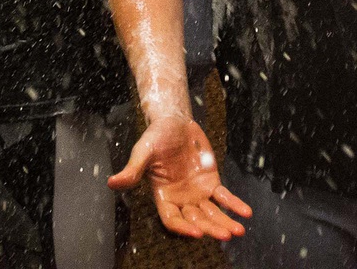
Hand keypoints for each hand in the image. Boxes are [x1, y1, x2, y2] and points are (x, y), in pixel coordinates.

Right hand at [108, 115, 251, 239]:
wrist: (174, 121)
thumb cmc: (155, 136)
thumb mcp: (143, 151)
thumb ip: (132, 170)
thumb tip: (111, 183)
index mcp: (162, 196)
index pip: (172, 219)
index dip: (184, 227)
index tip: (197, 232)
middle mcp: (181, 199)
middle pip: (196, 220)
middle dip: (211, 229)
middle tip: (226, 235)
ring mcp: (197, 192)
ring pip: (212, 213)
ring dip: (225, 222)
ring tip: (238, 230)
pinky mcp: (211, 182)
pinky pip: (224, 197)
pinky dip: (235, 205)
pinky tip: (246, 212)